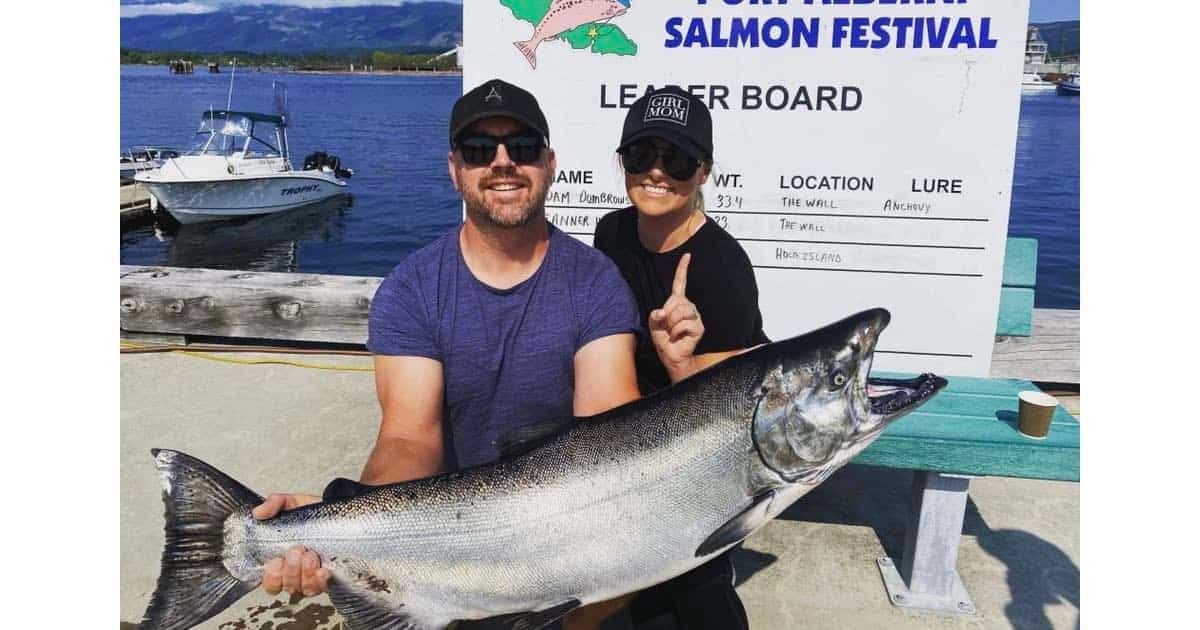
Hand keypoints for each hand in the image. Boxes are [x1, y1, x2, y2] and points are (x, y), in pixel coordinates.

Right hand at [253, 493, 329, 596]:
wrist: (336, 513)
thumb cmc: (310, 513)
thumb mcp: (290, 503)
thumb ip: (273, 504)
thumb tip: (258, 513)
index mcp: (280, 560)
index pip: (270, 582)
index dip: (272, 577)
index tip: (276, 561)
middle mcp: (295, 573)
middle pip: (286, 587)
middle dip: (291, 570)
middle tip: (297, 550)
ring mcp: (311, 577)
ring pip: (303, 589)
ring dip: (305, 573)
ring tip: (311, 555)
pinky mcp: (328, 577)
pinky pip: (322, 587)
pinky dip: (320, 580)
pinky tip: (322, 570)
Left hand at [649, 253, 703, 381]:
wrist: (672, 356)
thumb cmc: (664, 340)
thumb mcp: (654, 325)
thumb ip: (654, 316)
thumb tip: (661, 312)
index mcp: (677, 303)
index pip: (680, 282)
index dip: (683, 269)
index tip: (687, 255)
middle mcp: (688, 306)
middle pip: (676, 301)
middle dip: (667, 315)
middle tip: (666, 327)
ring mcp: (695, 316)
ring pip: (680, 311)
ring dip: (671, 324)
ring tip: (672, 332)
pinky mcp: (699, 327)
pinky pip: (684, 324)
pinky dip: (676, 331)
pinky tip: (678, 337)